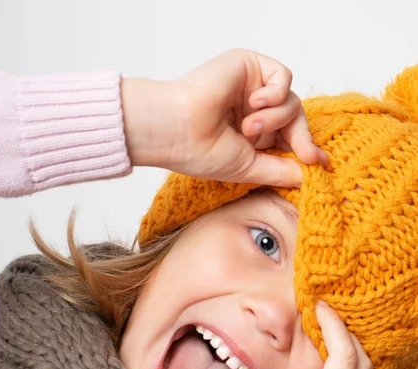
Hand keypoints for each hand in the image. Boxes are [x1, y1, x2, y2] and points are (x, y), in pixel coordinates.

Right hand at [121, 49, 326, 186]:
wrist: (178, 130)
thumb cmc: (202, 152)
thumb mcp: (250, 168)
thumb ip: (281, 170)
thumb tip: (311, 173)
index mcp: (250, 136)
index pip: (287, 139)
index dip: (304, 149)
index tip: (320, 163)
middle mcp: (252, 111)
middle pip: (295, 119)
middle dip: (300, 138)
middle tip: (305, 155)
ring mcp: (251, 88)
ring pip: (291, 101)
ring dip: (276, 119)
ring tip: (248, 129)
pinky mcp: (249, 66)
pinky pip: (283, 78)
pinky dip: (276, 94)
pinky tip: (254, 103)